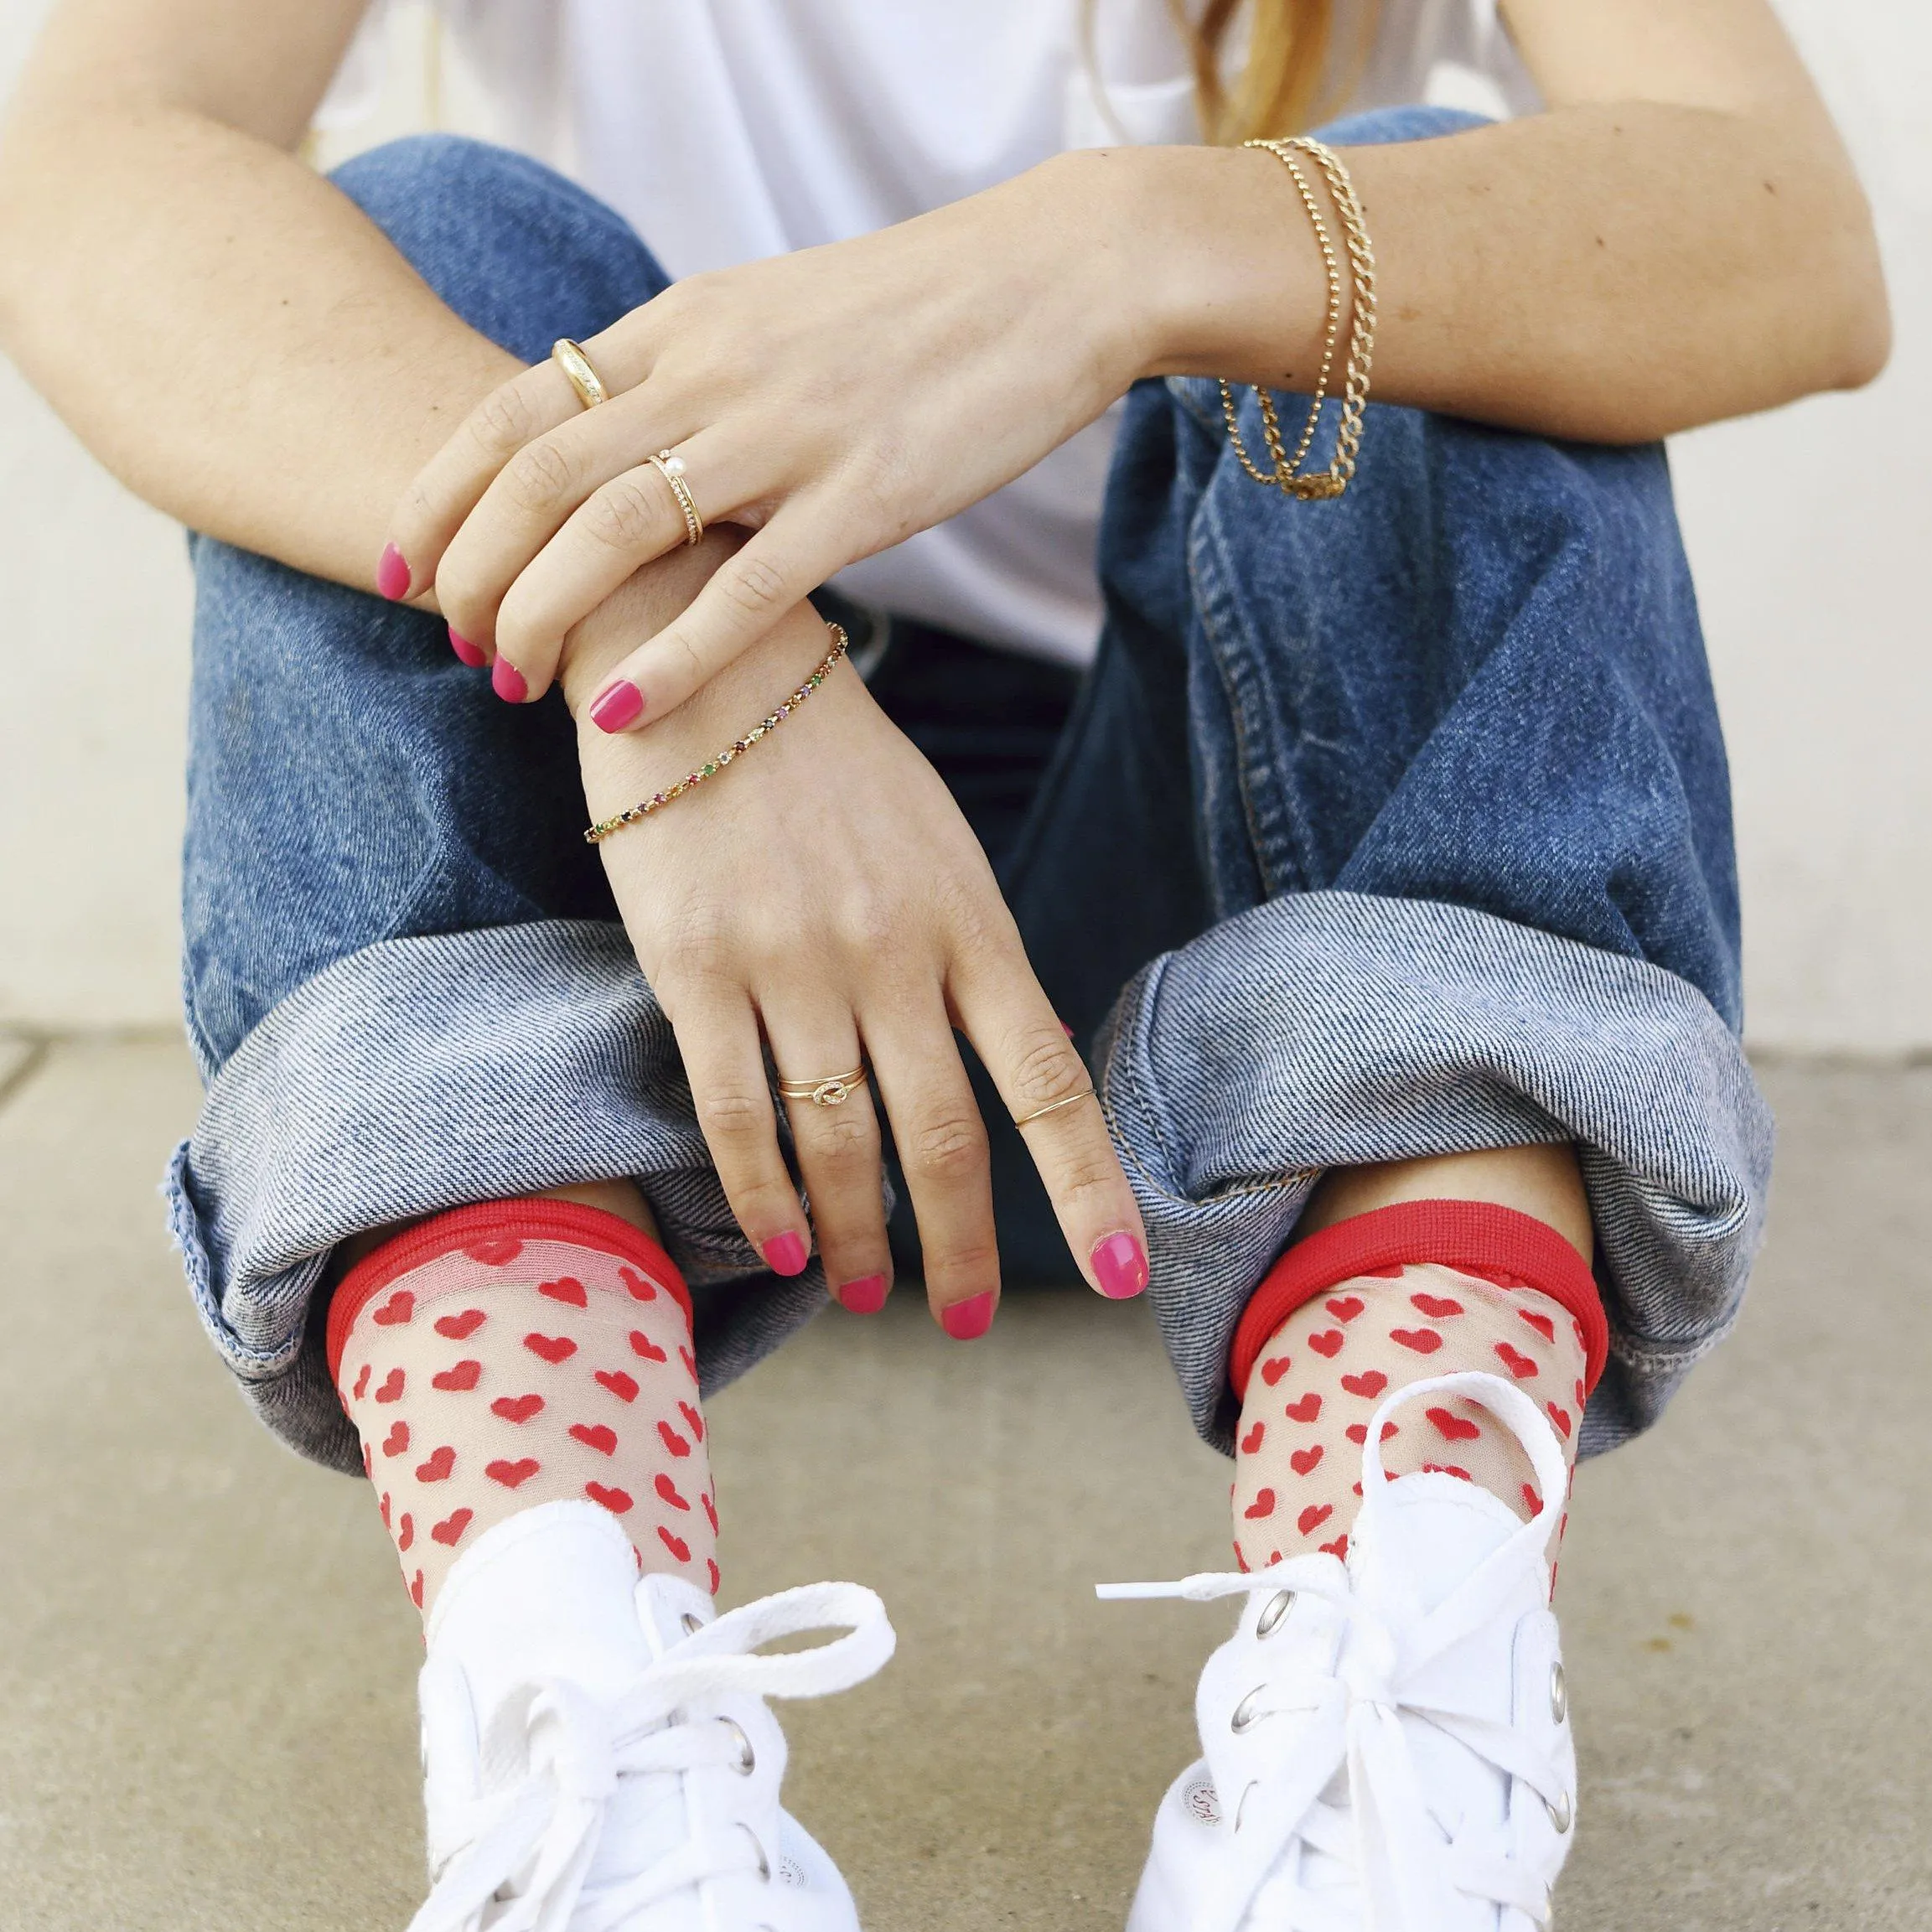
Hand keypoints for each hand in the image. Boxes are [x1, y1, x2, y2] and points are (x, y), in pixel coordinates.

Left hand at [386, 153, 1145, 722]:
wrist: (1053, 276)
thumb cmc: (915, 311)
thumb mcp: (773, 315)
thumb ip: (688, 376)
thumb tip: (620, 452)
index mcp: (684, 323)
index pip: (516, 407)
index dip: (439, 493)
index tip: (401, 567)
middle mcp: (713, 370)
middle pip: (541, 476)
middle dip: (473, 570)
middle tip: (453, 647)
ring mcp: (787, 432)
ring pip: (617, 529)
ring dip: (542, 614)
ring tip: (507, 683)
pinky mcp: (865, 496)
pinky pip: (745, 590)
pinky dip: (672, 656)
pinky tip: (620, 710)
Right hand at [563, 593, 1150, 1328]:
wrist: (705, 652)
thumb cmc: (831, 762)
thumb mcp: (934, 845)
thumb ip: (967, 955)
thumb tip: (1003, 1066)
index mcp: (969, 921)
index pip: (1047, 1080)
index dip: (1089, 1189)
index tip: (1124, 1274)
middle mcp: (892, 952)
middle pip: (944, 1139)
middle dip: (960, 1249)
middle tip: (965, 1320)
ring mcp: (791, 962)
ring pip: (838, 1141)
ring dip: (860, 1237)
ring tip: (870, 1292)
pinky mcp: (692, 964)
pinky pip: (733, 1110)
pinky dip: (762, 1195)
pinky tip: (784, 1245)